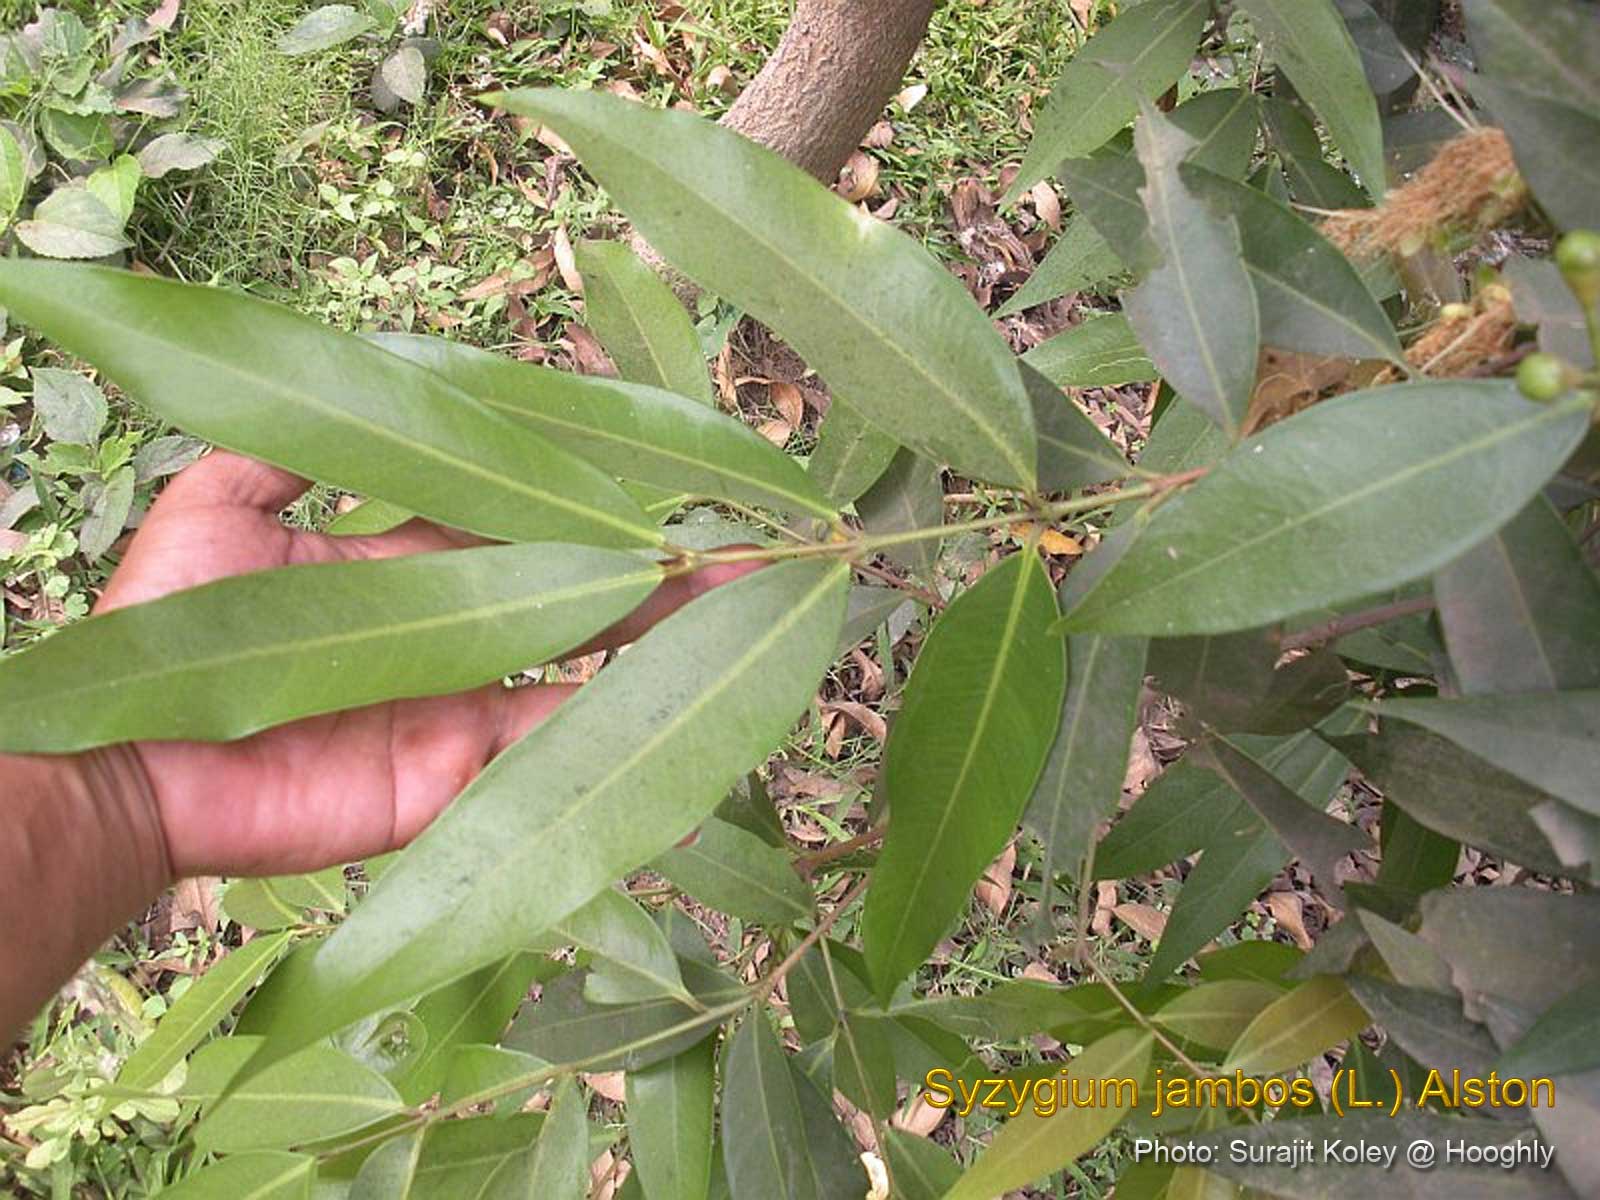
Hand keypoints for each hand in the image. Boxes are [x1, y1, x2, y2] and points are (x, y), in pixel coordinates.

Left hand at [99, 452, 756, 879]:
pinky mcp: (452, 783)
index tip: (657, 480)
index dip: (584, 503)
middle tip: (738, 552)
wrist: (130, 762)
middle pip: (571, 601)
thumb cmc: (168, 627)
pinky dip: (610, 752)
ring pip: (579, 681)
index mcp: (407, 568)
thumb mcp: (219, 504)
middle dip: (652, 577)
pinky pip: (543, 762)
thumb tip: (345, 374)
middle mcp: (449, 638)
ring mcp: (457, 713)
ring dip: (654, 655)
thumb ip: (287, 447)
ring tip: (733, 622)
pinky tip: (681, 740)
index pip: (518, 527)